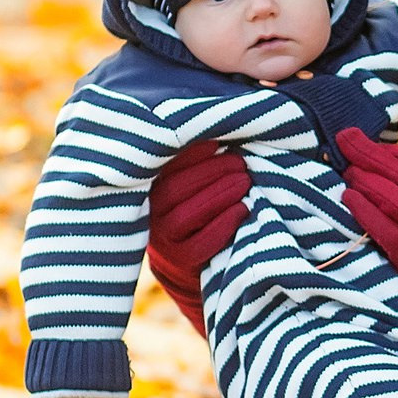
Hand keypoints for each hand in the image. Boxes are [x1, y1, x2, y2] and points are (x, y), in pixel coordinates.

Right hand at [147, 141, 248, 329]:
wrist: (191, 262)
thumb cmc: (199, 212)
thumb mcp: (192, 186)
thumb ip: (197, 165)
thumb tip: (220, 135)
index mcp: (153, 190)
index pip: (166, 170)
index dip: (190, 155)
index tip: (216, 143)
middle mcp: (152, 215)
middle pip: (177, 190)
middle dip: (212, 172)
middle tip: (240, 162)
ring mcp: (164, 240)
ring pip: (187, 215)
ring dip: (219, 194)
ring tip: (245, 180)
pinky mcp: (182, 261)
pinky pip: (202, 243)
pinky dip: (224, 223)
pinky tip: (243, 209)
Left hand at [338, 128, 397, 320]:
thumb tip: (378, 161)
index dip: (394, 149)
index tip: (369, 142)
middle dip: (371, 154)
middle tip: (345, 140)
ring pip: (396, 198)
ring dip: (367, 181)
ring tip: (347, 173)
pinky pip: (385, 228)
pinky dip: (364, 210)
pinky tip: (348, 198)